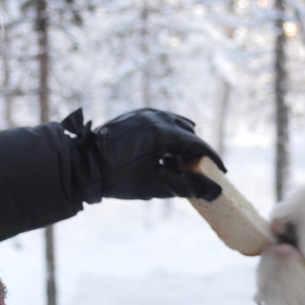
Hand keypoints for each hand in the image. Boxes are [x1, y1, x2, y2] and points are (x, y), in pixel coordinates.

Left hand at [67, 108, 226, 201]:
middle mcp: (155, 116)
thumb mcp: (156, 185)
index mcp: (162, 131)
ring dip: (180, 146)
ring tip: (178, 168)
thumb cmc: (118, 177)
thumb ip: (187, 186)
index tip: (222, 173)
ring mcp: (143, 114)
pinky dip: (167, 139)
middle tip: (198, 174)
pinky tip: (162, 157)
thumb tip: (215, 191)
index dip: (212, 160)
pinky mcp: (134, 115)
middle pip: (187, 134)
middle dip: (195, 154)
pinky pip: (160, 123)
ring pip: (174, 127)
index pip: (197, 144)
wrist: (82, 165)